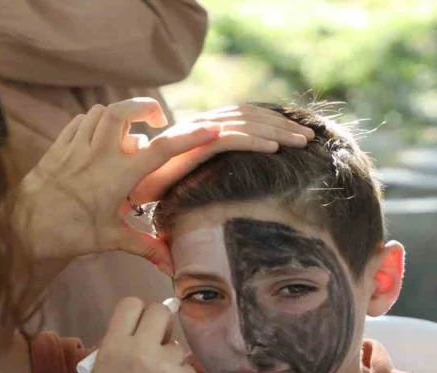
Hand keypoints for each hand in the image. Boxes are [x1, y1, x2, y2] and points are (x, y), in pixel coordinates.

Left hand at [20, 98, 219, 271]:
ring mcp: (76, 147)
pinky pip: (79, 121)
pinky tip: (98, 136)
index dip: (189, 137)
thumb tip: (171, 266)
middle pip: (124, 111)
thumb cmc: (69, 234)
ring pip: (100, 112)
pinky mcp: (58, 147)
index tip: (211, 129)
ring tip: (129, 130)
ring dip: (119, 114)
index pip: (161, 149)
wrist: (23, 228)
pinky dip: (93, 121)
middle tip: (157, 118)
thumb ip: (144, 246)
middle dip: (144, 106)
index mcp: (118, 175)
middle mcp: (98, 154)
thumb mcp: (110, 239)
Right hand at [86, 298, 196, 372]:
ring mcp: (166, 365)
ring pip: (176, 345)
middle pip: (159, 312)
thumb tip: (138, 333)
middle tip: (158, 341)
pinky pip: (187, 369)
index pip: (131, 304)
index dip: (138, 312)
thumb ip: (117, 351)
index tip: (142, 323)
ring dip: (170, 358)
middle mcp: (140, 350)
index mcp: (113, 348)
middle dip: (160, 323)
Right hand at [128, 104, 315, 204]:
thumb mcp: (193, 180)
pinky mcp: (192, 146)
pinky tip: (276, 149)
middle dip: (284, 125)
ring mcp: (197, 133)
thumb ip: (214, 176)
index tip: (298, 135)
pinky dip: (254, 141)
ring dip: (278, 131)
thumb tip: (239, 183)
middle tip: (311, 137)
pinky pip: (229, 140)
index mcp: (204, 130)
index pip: (245, 118)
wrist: (125, 189)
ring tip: (302, 141)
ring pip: (246, 125)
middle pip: (251, 117)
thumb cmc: (155, 190)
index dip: (274, 123)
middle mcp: (202, 126)